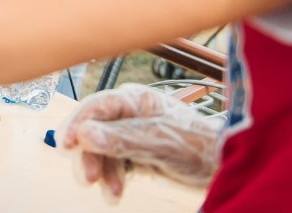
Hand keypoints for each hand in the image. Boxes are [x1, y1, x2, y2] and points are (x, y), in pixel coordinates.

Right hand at [59, 84, 222, 201]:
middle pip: (95, 130)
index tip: (66, 145)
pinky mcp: (138, 152)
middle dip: (91, 154)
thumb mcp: (157, 141)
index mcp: (135, 99)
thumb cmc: (198, 145)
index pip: (97, 107)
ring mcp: (134, 133)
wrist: (225, 166)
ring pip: (103, 149)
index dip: (78, 124)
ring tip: (110, 191)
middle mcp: (131, 113)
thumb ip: (120, 138)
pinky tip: (115, 191)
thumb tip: (84, 134)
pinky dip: (113, 177)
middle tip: (89, 177)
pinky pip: (115, 162)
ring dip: (103, 170)